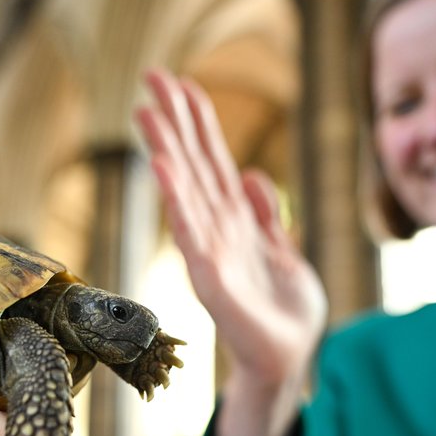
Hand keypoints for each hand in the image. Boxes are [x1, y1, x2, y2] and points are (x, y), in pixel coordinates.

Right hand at [136, 70, 326, 435]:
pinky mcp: (212, 280)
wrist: (289, 359)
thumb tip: (257, 176)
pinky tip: (164, 172)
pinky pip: (193, 235)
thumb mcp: (284, 252)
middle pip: (193, 166)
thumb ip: (269, 216)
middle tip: (151, 76)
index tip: (180, 82)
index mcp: (236, 220)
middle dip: (174, 122)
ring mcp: (211, 253)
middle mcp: (217, 230)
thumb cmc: (284, 311)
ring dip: (166, 151)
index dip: (198, 122)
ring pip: (186, 192)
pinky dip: (178, 202)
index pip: (213, 161)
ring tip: (146, 113)